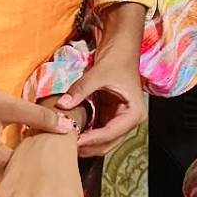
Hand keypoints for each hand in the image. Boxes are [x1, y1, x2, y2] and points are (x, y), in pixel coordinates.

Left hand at [57, 35, 145, 156]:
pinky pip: (97, 132)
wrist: (121, 47)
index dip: (92, 139)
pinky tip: (71, 135)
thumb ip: (81, 89)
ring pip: (102, 142)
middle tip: (66, 148)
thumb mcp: (99, 73)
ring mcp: (120, 120)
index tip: (74, 141)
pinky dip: (86, 135)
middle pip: (108, 143)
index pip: (111, 133)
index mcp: (134, 113)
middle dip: (88, 147)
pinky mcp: (110, 116)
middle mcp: (129, 121)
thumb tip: (62, 105)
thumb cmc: (117, 59)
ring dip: (86, 144)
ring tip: (66, 144)